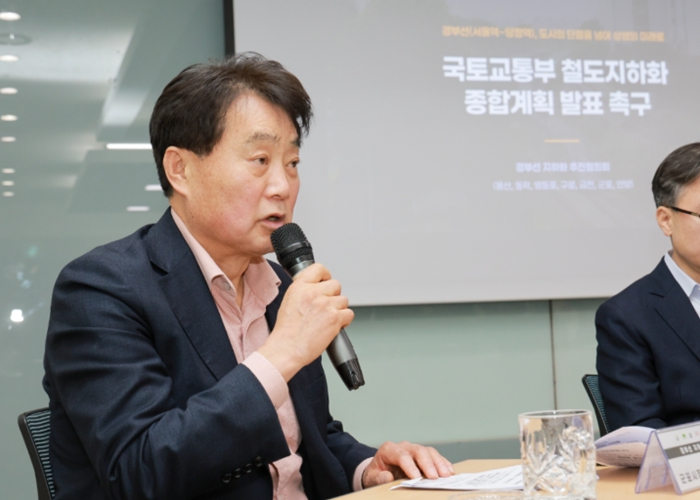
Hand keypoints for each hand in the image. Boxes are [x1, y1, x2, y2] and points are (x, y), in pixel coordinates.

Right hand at [258, 263, 352, 380]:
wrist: (286, 349)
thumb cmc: (286, 331)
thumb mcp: (289, 301)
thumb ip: (303, 291)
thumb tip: (317, 288)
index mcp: (300, 287)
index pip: (319, 269)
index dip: (325, 276)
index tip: (325, 282)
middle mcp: (313, 293)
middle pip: (335, 284)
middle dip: (333, 296)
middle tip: (326, 307)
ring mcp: (325, 304)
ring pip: (344, 300)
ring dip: (338, 310)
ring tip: (327, 320)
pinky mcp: (335, 318)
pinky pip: (349, 314)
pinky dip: (344, 321)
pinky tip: (334, 326)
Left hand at [362, 441, 454, 487]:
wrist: (379, 469)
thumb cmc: (376, 473)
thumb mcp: (372, 476)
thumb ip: (379, 477)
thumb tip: (388, 477)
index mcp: (389, 449)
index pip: (401, 455)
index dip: (409, 466)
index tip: (416, 477)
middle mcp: (403, 446)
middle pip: (418, 451)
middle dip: (427, 464)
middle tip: (435, 477)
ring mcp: (414, 449)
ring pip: (428, 451)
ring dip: (438, 463)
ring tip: (446, 475)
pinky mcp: (423, 455)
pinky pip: (435, 455)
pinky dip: (443, 463)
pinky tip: (449, 471)